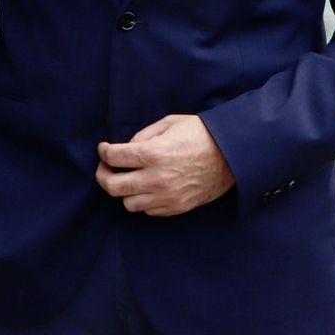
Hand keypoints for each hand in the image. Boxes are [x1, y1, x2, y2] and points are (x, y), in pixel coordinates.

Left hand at [96, 114, 234, 215]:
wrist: (231, 155)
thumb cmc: (201, 134)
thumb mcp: (170, 123)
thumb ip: (144, 135)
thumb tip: (127, 147)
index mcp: (153, 153)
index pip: (113, 157)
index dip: (103, 151)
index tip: (103, 149)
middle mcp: (155, 178)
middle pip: (112, 186)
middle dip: (103, 175)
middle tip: (106, 168)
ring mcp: (165, 196)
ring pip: (127, 203)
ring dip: (125, 191)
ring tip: (130, 179)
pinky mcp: (175, 208)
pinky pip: (147, 210)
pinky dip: (143, 200)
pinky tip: (148, 188)